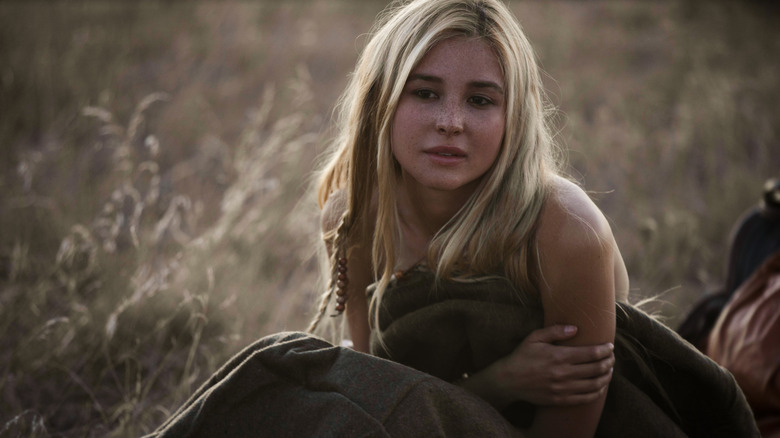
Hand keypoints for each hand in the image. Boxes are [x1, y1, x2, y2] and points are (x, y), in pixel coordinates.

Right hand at [464, 325, 613, 407]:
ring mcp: (563, 389)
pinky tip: (600, 386)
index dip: (604, 350)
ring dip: (606, 377)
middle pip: (596, 369)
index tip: (610, 346)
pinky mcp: (560, 400)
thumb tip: (575, 329)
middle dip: (609, 362)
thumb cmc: (522, 356)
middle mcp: (563, 374)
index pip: (591, 354)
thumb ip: (555, 331)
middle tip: (612, 357)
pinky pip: (585, 398)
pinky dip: (597, 392)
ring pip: (594, 385)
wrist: (509, 381)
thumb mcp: (534, 338)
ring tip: (609, 371)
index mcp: (559, 356)